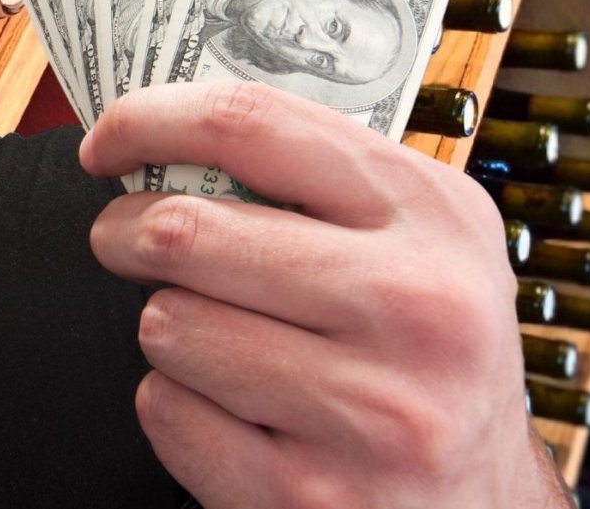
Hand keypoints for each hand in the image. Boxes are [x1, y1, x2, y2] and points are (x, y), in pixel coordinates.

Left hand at [80, 81, 571, 508]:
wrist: (484, 507)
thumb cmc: (426, 353)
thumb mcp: (417, 240)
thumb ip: (314, 179)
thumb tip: (163, 135)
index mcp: (434, 215)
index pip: (252, 124)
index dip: (149, 120)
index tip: (105, 141)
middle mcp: (415, 307)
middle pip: (184, 229)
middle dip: (124, 232)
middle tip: (125, 242)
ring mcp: (369, 410)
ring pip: (166, 324)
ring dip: (169, 330)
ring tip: (223, 346)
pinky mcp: (308, 493)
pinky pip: (166, 412)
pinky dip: (178, 410)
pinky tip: (238, 415)